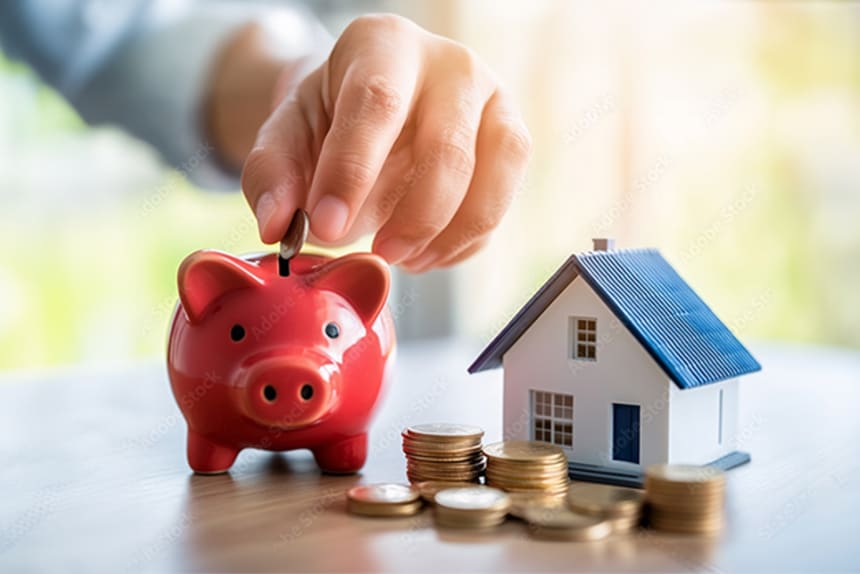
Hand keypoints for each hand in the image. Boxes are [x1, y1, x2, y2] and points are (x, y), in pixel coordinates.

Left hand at [240, 14, 530, 271]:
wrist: (383, 108)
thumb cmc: (334, 117)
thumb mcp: (289, 134)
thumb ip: (272, 174)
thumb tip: (278, 225)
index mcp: (385, 45)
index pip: (376, 103)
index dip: (352, 171)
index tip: (327, 227)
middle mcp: (450, 64)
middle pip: (448, 146)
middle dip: (413, 216)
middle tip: (378, 254)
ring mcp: (493, 100)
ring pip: (496, 170)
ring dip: (449, 232)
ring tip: (403, 258)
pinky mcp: (513, 141)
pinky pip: (502, 203)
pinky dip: (465, 243)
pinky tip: (425, 254)